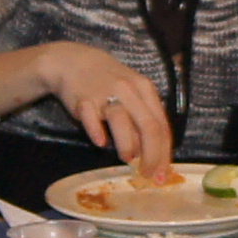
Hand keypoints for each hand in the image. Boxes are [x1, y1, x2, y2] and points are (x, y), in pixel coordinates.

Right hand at [23, 43, 178, 174]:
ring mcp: (105, 93)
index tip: (161, 175)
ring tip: (127, 158)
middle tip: (147, 174)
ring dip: (127, 145)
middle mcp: (129, 90)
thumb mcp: (133, 93)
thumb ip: (143, 118)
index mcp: (145, 90)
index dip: (164, 154)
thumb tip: (153, 153)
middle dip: (151, 156)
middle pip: (148, 126)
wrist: (73, 62)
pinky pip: (91, 117)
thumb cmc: (108, 82)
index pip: (161, 126)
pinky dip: (97, 132)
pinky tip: (100, 143)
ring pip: (122, 121)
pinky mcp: (83, 99)